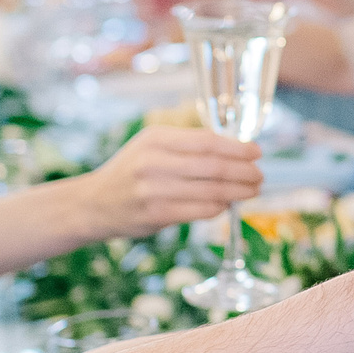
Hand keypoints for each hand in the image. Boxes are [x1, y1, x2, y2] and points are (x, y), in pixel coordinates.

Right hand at [70, 125, 262, 237]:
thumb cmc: (131, 172)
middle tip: (259, 176)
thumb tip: (234, 149)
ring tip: (252, 191)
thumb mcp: (151, 147)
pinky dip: (218, 208)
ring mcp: (153, 189)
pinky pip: (199, 210)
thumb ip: (186, 146)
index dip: (237, 148)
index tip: (256, 152)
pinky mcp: (156, 214)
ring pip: (210, 190)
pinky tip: (227, 205)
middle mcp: (154, 161)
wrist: (93, 203)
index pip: (207, 141)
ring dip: (238, 192)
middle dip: (244, 172)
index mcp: (156, 138)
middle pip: (213, 166)